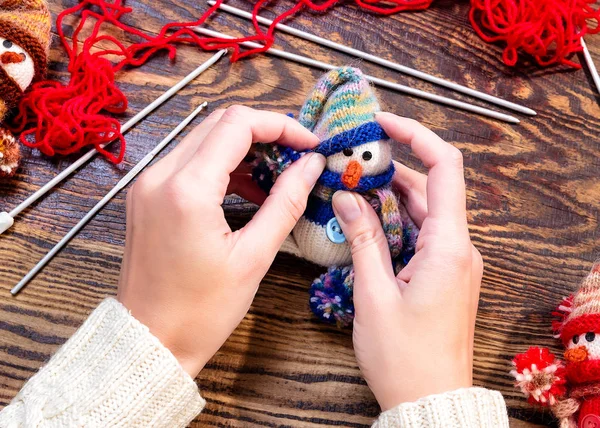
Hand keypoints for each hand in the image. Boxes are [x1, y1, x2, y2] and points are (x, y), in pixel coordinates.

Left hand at [117, 106, 324, 377]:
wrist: (149, 341)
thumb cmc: (201, 310)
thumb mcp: (254, 257)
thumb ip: (286, 202)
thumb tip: (311, 164)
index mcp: (187, 189)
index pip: (237, 124)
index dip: (281, 125)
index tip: (309, 144)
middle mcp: (159, 175)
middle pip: (219, 124)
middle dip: (264, 133)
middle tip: (297, 156)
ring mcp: (147, 184)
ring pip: (203, 140)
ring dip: (243, 149)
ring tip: (277, 177)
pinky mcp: (146, 196)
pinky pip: (188, 163)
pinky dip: (221, 167)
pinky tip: (247, 191)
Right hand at [331, 112, 482, 409]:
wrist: (430, 401)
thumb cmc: (404, 358)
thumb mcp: (374, 295)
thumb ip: (362, 240)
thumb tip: (347, 197)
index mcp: (448, 247)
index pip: (445, 168)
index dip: (417, 135)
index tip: (384, 122)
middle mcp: (457, 248)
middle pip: (428, 188)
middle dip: (390, 168)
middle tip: (350, 161)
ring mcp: (452, 261)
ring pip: (421, 211)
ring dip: (388, 197)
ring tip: (350, 187)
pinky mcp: (442, 273)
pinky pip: (419, 234)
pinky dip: (393, 222)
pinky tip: (364, 220)